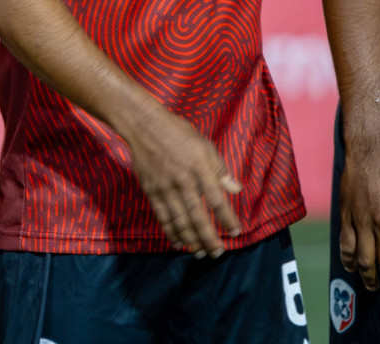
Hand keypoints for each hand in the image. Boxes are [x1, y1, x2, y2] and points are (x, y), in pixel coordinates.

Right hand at [126, 107, 240, 256]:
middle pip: (198, 216)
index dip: (227, 219)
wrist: (144, 126)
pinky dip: (170, 231)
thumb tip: (236, 189)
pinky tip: (178, 242)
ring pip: (179, 220)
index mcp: (200, 169)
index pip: (217, 200)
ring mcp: (165, 188)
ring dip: (191, 239)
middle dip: (208, 238)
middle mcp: (184, 182)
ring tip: (200, 253)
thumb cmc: (178, 132)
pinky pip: (162, 216)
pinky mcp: (151, 190)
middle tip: (217, 253)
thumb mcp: (205, 145)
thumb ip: (220, 169)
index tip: (236, 233)